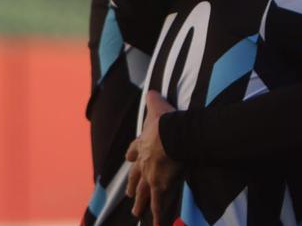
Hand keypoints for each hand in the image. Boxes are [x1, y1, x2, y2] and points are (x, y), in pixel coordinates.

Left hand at [126, 91, 180, 225]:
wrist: (172, 136)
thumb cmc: (167, 121)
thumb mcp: (157, 107)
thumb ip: (153, 99)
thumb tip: (151, 90)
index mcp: (142, 145)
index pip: (134, 151)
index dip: (133, 155)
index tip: (130, 158)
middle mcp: (143, 163)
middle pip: (135, 177)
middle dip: (133, 185)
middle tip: (130, 194)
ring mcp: (150, 176)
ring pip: (143, 193)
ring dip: (140, 203)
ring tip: (136, 213)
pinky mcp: (160, 186)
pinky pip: (158, 203)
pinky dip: (157, 215)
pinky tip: (156, 224)